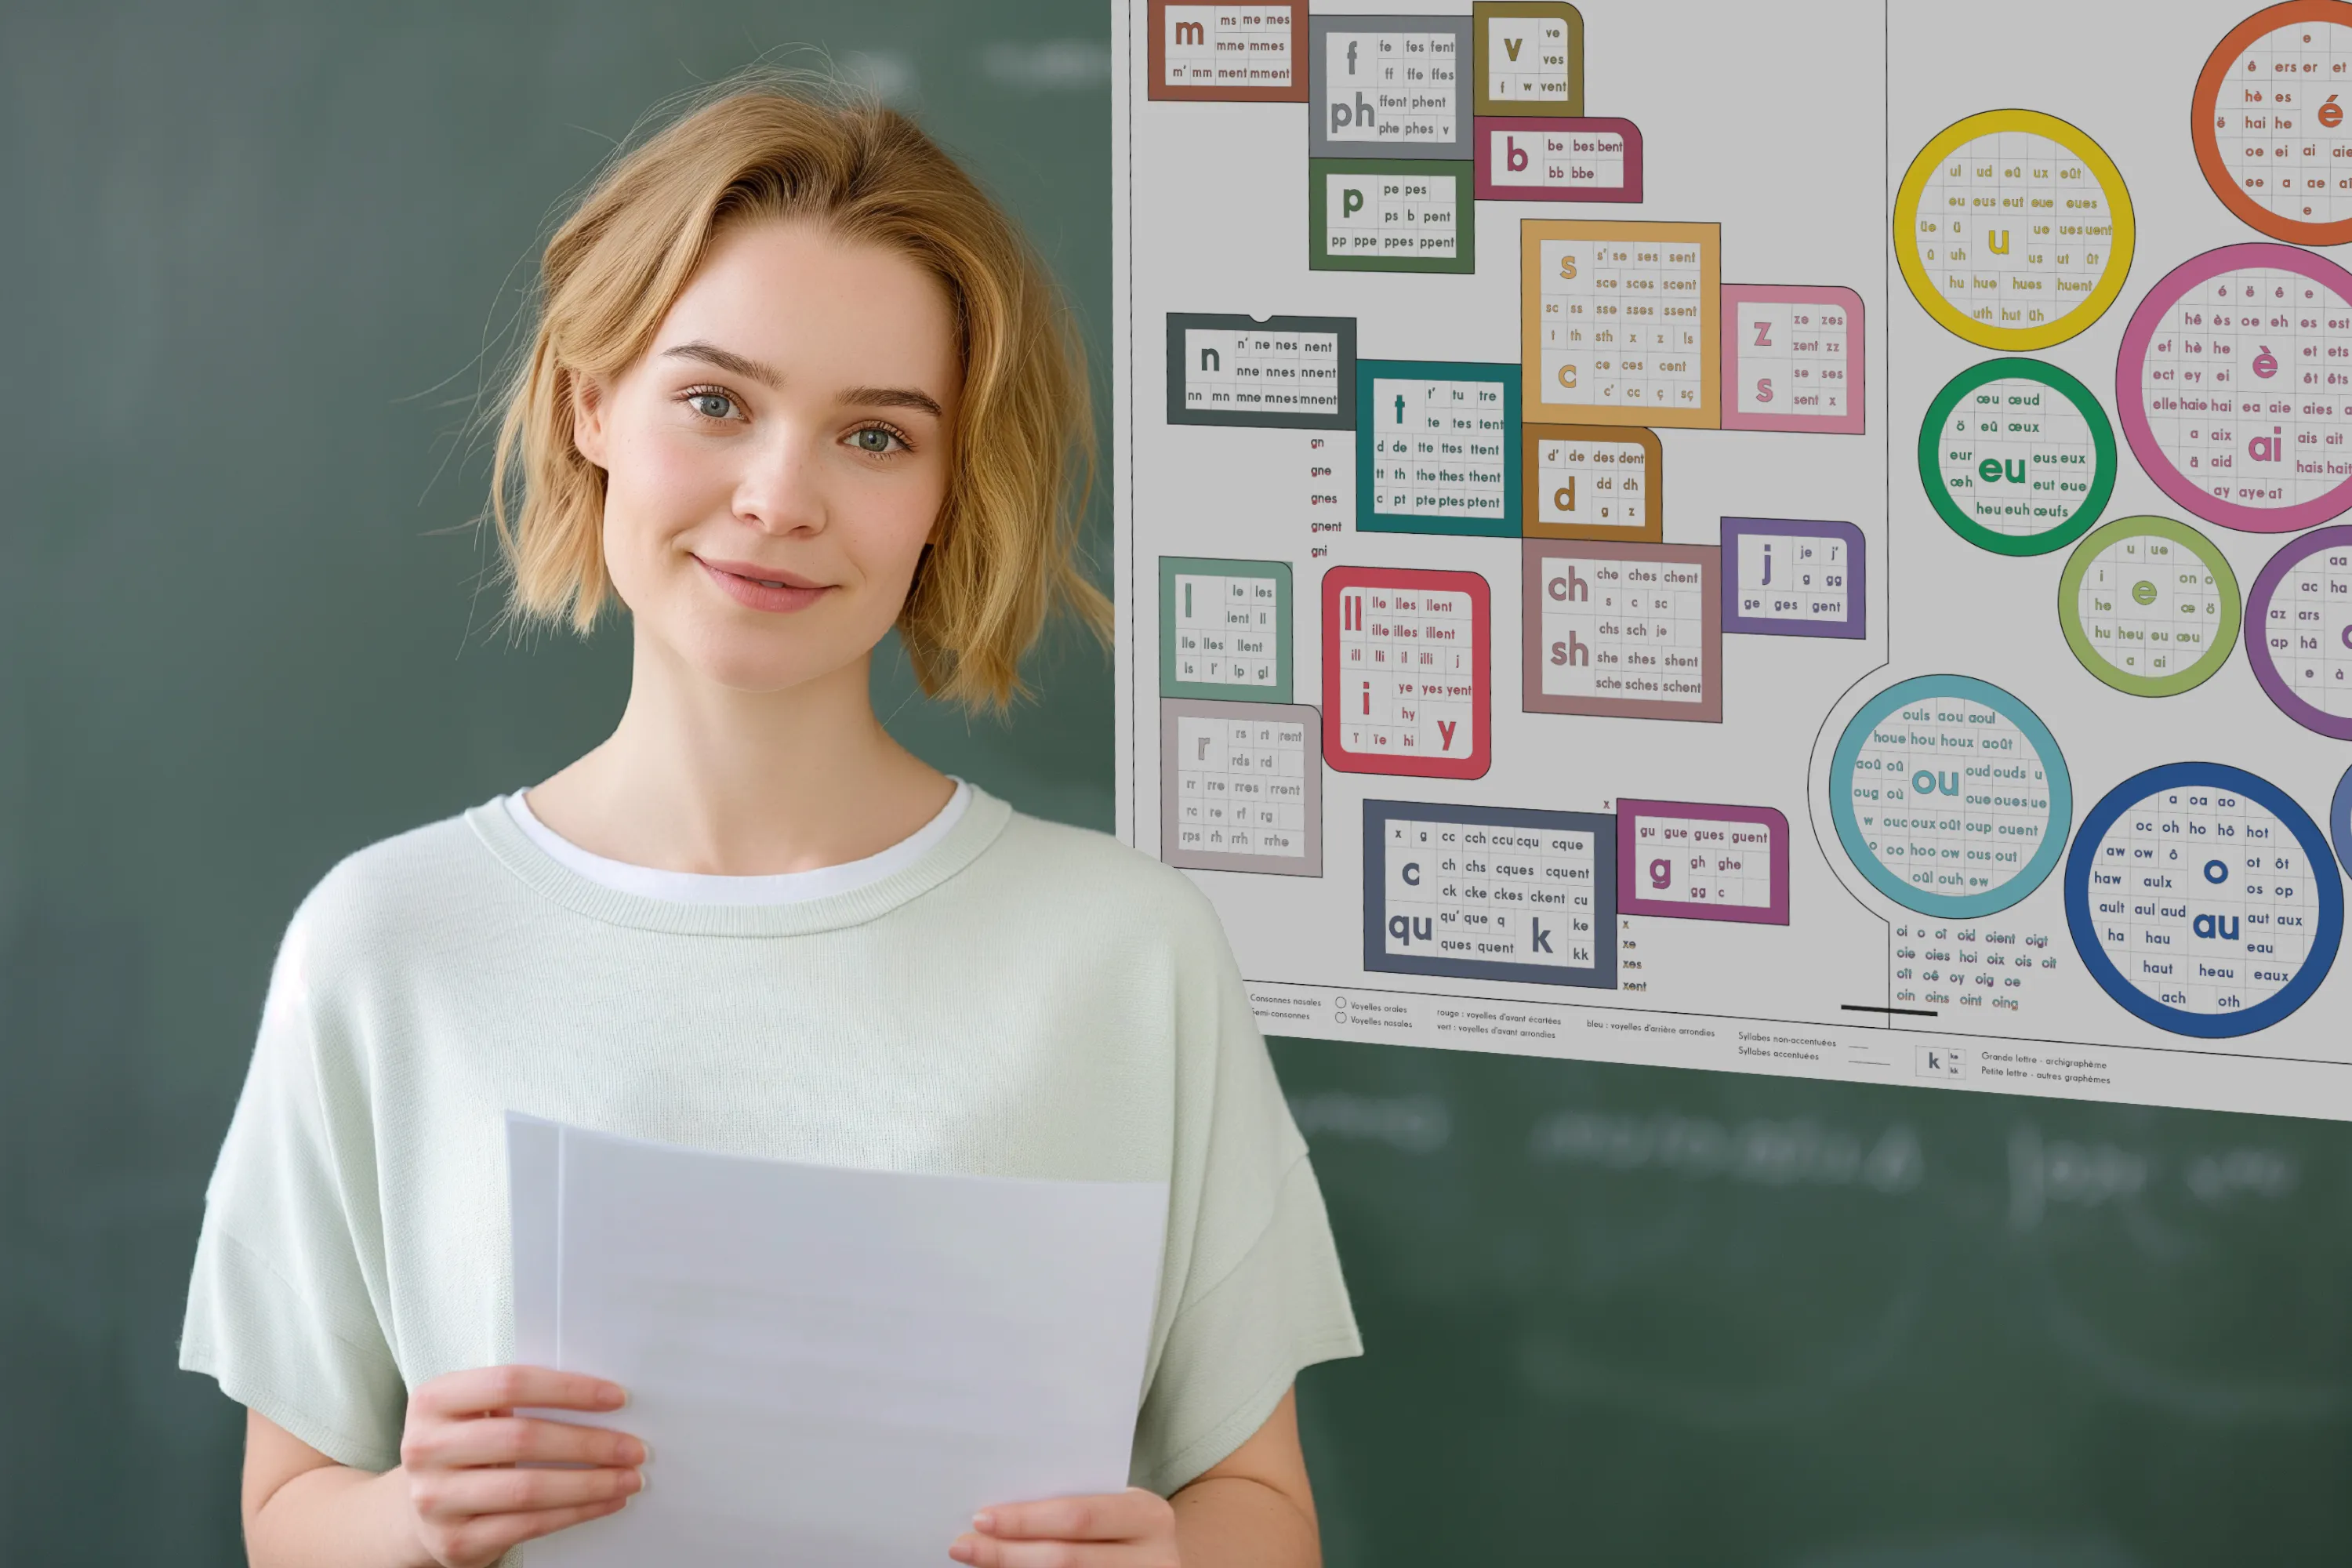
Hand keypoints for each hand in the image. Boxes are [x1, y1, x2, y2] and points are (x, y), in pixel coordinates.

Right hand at [394, 1365, 643, 1567]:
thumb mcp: (474, 1411)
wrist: (416, 1508)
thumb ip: (519, 1397)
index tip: (615, 1397)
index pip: (510, 1383)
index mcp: (434, 1401)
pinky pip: (529, 1525)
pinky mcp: (455, 1540)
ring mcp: (436, 1499)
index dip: (569, 1389)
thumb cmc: (463, 1447)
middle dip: (589, 1442)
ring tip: (628, 1477)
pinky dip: (576, 1512)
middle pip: (523, 1438)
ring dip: (591, 1483)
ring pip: (529, 1488)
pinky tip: (604, 1501)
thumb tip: (602, 1399)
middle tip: (633, 1446)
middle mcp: (426, 1448)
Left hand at [949, 1487, 1177, 1567]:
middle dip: (1007, 1553)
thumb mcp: (1115, 1510)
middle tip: (963, 1547)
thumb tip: (997, 1514)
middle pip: (1066, 1560)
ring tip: (978, 1565)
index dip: (1026, 1520)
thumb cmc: (1124, 1529)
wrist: (1159, 1563)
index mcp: (1149, 1516)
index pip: (1077, 1516)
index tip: (981, 1518)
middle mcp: (1154, 1558)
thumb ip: (1075, 1507)